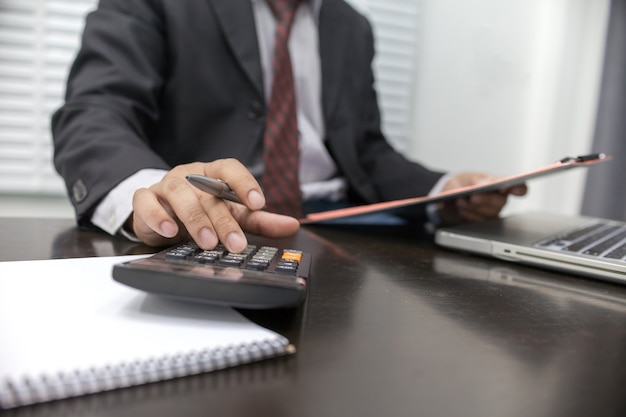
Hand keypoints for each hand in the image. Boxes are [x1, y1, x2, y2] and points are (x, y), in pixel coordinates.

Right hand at [128, 159, 299, 251]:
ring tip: (207, 242)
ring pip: (179, 194)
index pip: (230, 169)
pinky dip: (158, 216)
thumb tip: (292, 225)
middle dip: (224, 220)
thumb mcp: (233, 214)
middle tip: (236, 244)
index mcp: (213, 173)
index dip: (245, 183)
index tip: (259, 203)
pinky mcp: (145, 198)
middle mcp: (190, 175)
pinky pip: (147, 202)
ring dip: (195, 219)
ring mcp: (166, 185)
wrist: (163, 214)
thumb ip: (260, 220)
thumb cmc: (202, 210)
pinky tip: (170, 231)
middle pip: (208, 192)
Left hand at [437, 172, 526, 225]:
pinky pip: (478, 222)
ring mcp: (491, 212)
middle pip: (500, 202)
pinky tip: (460, 209)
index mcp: (498, 184)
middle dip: (486, 199)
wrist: (445, 199)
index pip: (517, 187)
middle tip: (473, 197)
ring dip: (472, 208)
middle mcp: (498, 199)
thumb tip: (485, 183)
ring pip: (488, 214)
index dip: (519, 188)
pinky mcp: (482, 222)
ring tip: (460, 201)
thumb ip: (476, 180)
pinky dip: (467, 215)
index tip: (514, 189)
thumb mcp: (465, 178)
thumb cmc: (460, 184)